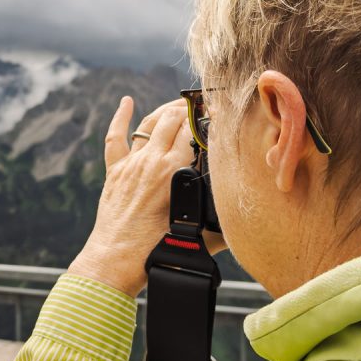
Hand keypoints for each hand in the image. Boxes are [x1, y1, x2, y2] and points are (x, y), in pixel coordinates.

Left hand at [68, 96, 225, 296]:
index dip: (205, 118)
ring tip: (178, 105)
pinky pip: (115, 138)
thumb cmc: (156, 249)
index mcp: (172, 171)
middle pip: (171, 120)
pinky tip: (126, 102)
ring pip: (148, 124)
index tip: (217, 113)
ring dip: (164, 111)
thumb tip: (245, 223)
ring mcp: (131, 164)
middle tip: (200, 109)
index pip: (192, 130)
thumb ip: (222, 226)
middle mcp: (151, 161)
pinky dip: (120, 117)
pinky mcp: (114, 172)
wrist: (117, 258)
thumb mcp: (197, 236)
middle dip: (188, 109)